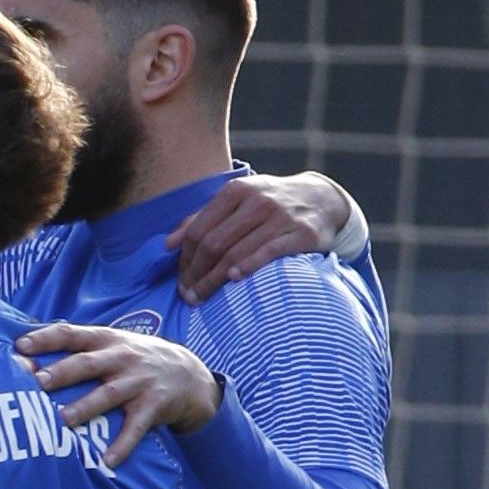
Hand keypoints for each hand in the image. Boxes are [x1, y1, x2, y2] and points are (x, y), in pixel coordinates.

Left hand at [22, 322, 222, 465]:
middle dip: (63, 372)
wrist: (189, 374)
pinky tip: (107, 461)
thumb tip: (29, 348)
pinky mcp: (154, 405)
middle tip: (38, 382)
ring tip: (63, 421)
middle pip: (88, 364)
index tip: (21, 346)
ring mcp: (139, 381)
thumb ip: (80, 348)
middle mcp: (122, 357)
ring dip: (86, 407)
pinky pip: (136, 427)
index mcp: (106, 340)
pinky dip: (122, 445)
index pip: (72, 334)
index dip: (46, 338)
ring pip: (109, 394)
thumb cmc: (136, 360)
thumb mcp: (113, 344)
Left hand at [165, 170, 352, 301]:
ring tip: (201, 297)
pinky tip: (233, 280)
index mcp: (236, 191)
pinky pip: (269, 253)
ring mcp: (280, 216)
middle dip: (195, 273)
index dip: (184, 258)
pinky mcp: (302, 233)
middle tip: (187, 295)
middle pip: (213, 243)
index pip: (198, 230)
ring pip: (236, 252)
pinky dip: (248, 266)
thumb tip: (167, 244)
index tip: (180, 280)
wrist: (321, 198)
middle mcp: (257, 200)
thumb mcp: (237, 201)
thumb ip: (202, 219)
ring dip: (213, 279)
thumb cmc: (269, 204)